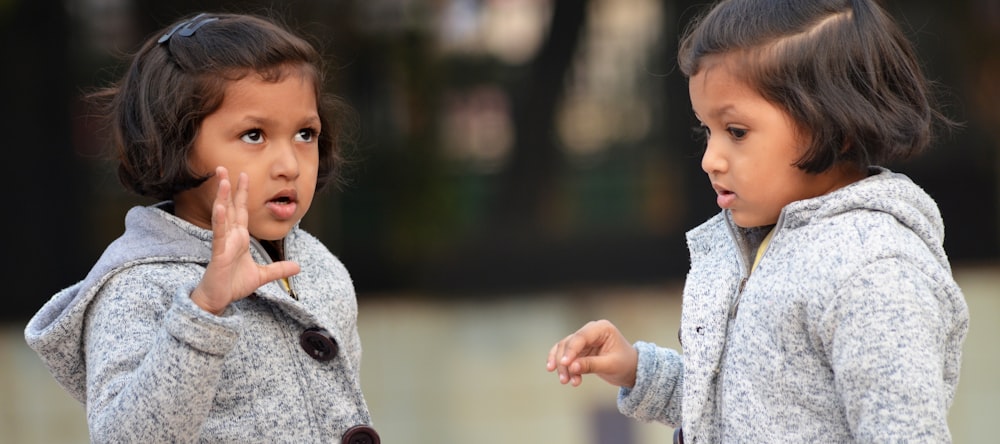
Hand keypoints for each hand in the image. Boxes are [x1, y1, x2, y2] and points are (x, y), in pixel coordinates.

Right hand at [190, 167, 300, 314]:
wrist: (219, 300)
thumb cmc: (233, 285)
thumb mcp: (262, 276)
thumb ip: (279, 269)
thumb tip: (298, 267)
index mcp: (240, 238)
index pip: (241, 211)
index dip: (242, 193)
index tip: (243, 175)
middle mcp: (231, 237)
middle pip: (230, 207)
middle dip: (227, 187)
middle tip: (223, 167)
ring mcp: (224, 243)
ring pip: (223, 216)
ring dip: (222, 198)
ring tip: (222, 180)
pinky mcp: (218, 253)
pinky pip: (220, 234)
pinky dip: (220, 220)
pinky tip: (220, 207)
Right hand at [546, 319, 638, 387]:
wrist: (630, 369)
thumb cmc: (625, 364)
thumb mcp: (610, 365)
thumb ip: (591, 365)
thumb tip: (571, 367)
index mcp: (602, 328)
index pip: (581, 337)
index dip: (570, 350)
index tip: (565, 364)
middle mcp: (590, 331)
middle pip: (569, 343)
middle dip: (565, 361)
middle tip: (565, 380)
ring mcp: (584, 339)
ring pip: (564, 349)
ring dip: (563, 366)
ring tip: (566, 381)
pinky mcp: (579, 349)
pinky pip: (565, 354)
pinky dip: (561, 364)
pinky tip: (558, 373)